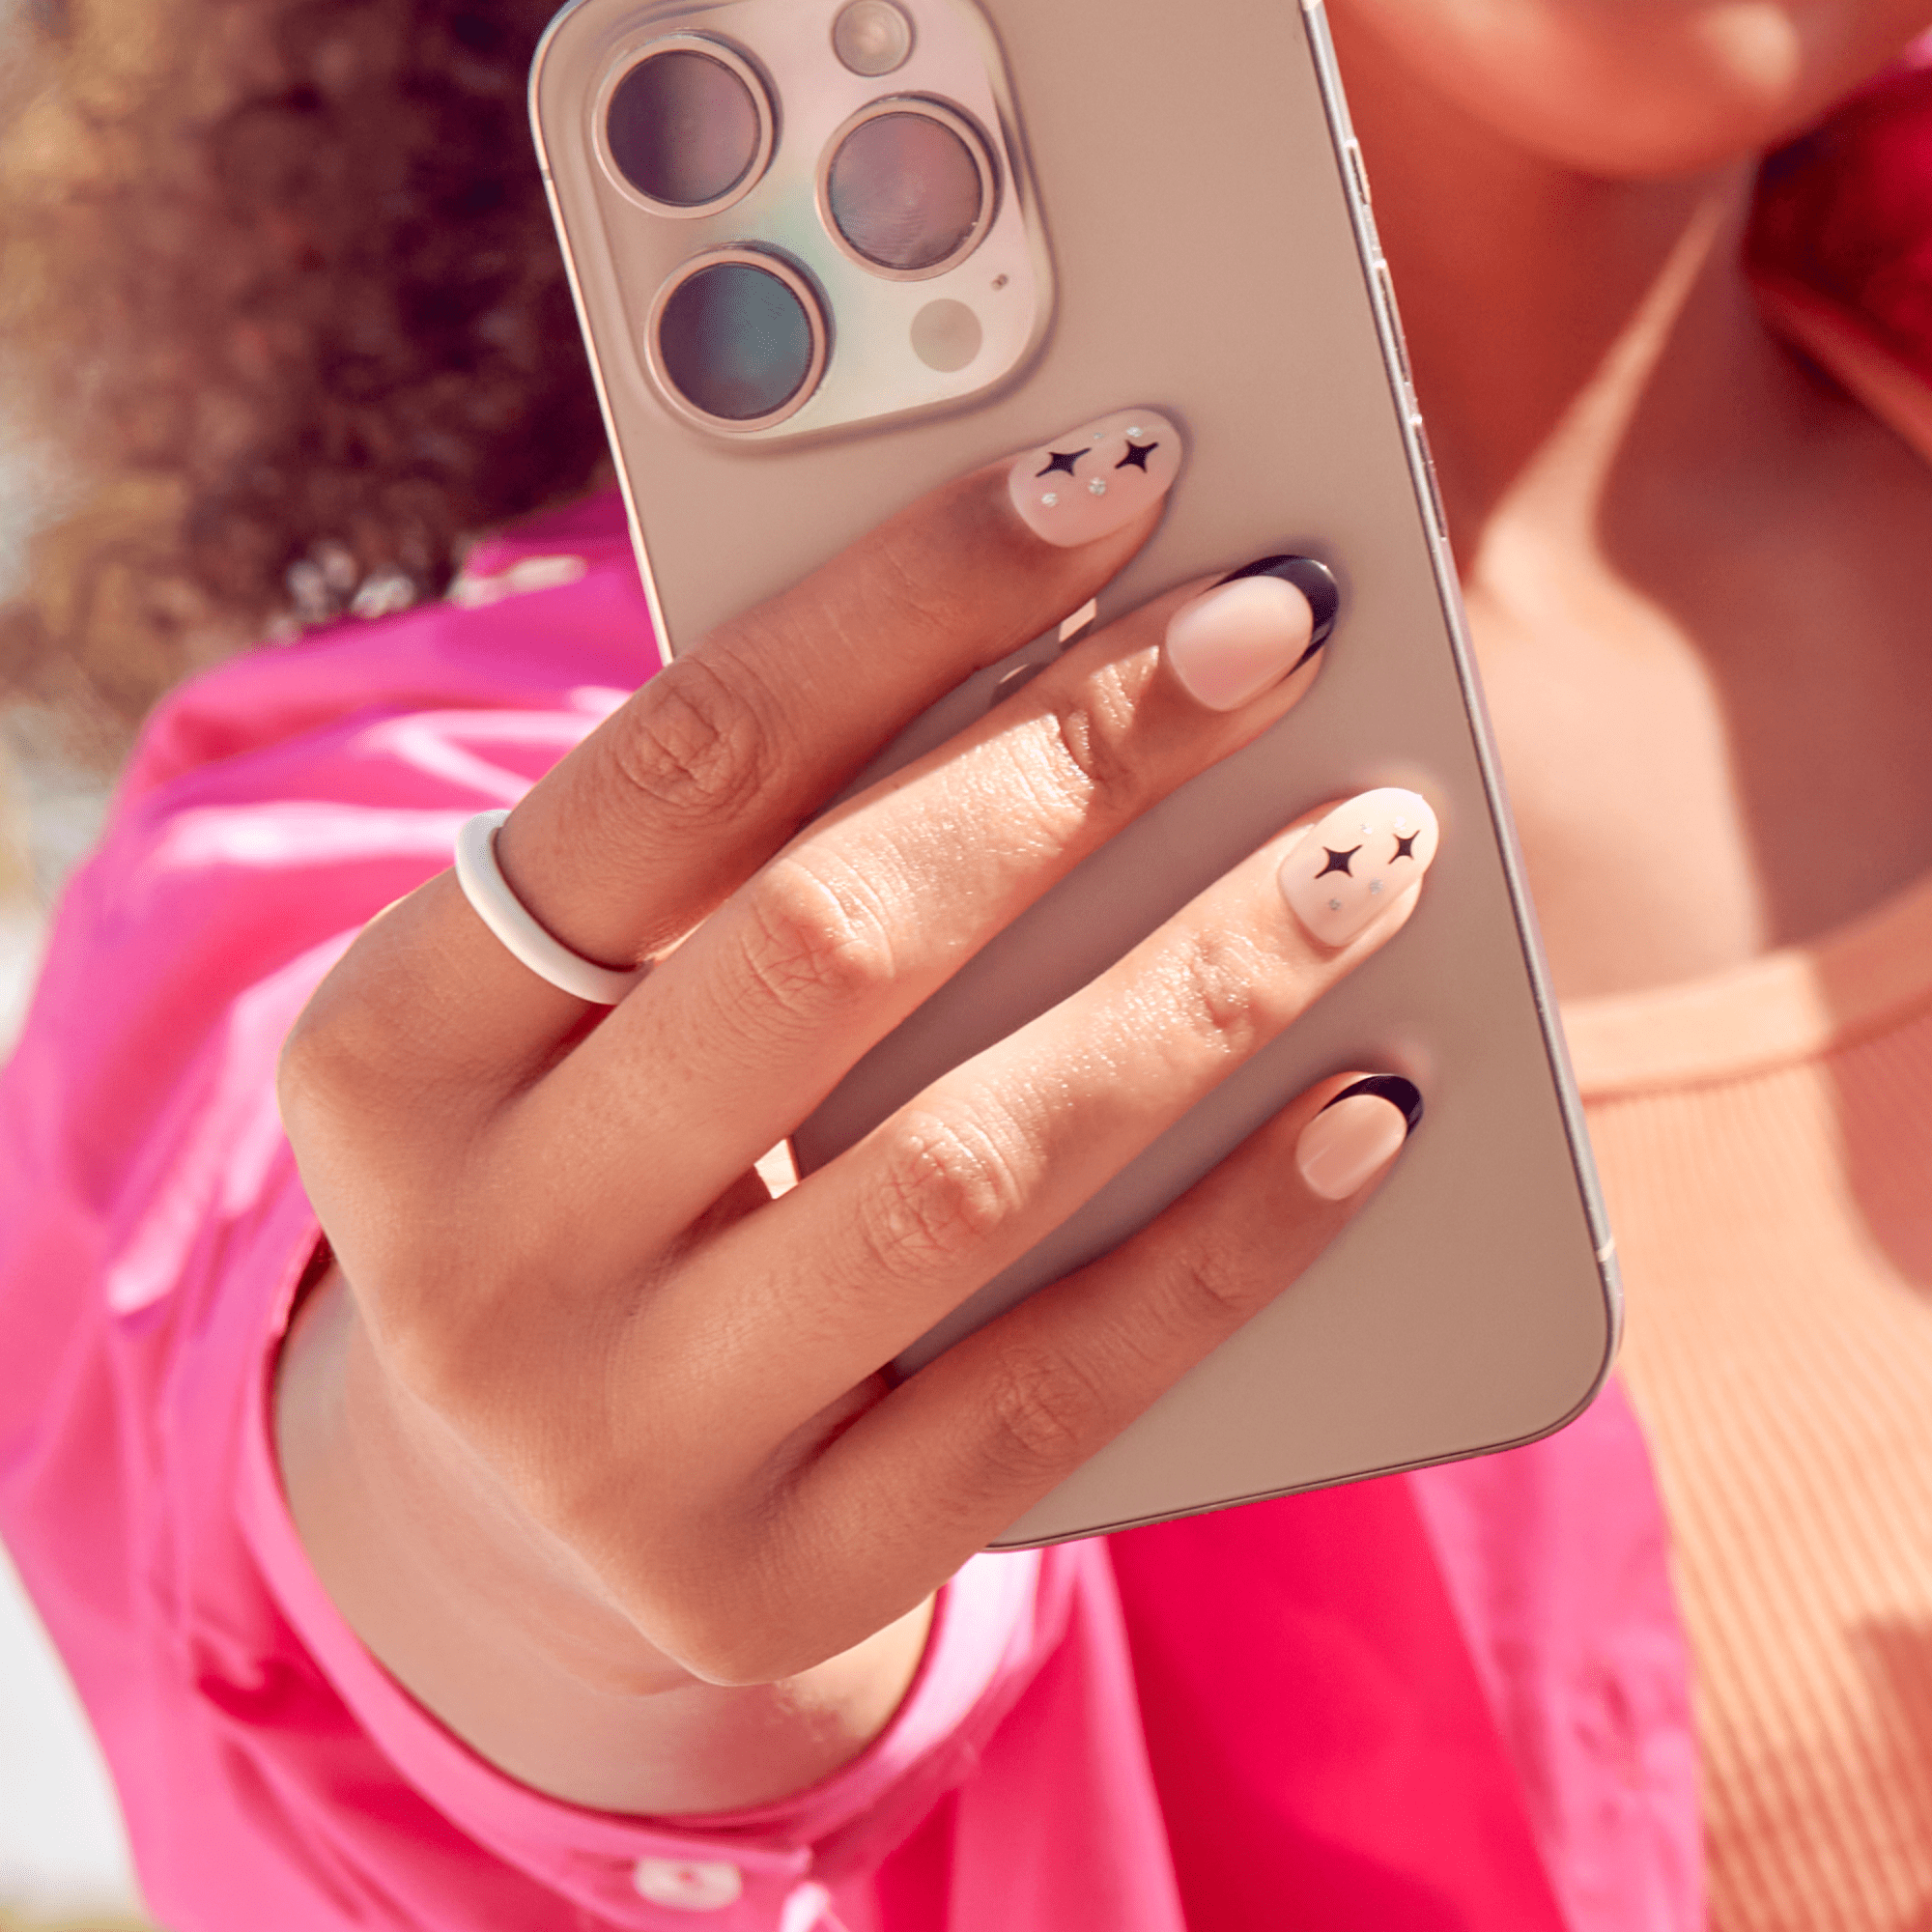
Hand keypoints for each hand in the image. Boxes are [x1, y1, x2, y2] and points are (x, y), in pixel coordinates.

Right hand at [275, 411, 1435, 1808]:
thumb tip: (1089, 629)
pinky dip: (1233, 1239)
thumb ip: (759, 841)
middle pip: (825, 948)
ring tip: (1373, 848)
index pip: (672, 772)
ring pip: (963, 1172)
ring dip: (1203, 985)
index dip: (904, 604)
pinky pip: (1053, 1397)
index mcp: (390, 1047)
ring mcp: (617, 1443)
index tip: (1110, 475)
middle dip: (1079, 756)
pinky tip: (1371, 1107)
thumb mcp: (612, 994)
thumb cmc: (614, 1156)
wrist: (533, 1496)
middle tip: (1278, 625)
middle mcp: (471, 1253)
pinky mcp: (779, 1575)